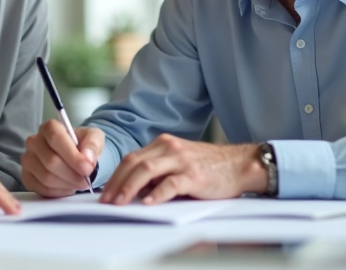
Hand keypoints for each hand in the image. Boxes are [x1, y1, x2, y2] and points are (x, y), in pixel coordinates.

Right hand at [21, 120, 104, 196]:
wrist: (76, 157)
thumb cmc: (83, 145)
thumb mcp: (95, 138)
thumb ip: (93, 145)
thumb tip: (88, 158)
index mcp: (49, 127)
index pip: (55, 139)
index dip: (72, 156)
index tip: (87, 168)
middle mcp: (34, 141)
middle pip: (51, 161)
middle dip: (72, 174)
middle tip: (86, 180)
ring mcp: (28, 160)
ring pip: (46, 177)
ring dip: (67, 184)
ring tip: (79, 183)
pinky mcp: (27, 177)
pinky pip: (42, 189)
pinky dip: (59, 192)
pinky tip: (68, 187)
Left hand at [99, 134, 265, 205]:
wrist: (239, 164)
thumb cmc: (209, 167)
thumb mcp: (179, 163)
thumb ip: (159, 172)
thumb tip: (135, 191)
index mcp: (163, 144)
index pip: (131, 158)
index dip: (115, 176)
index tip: (105, 193)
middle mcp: (169, 147)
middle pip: (134, 163)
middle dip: (117, 183)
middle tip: (107, 201)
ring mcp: (182, 160)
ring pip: (147, 170)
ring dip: (129, 187)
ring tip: (120, 202)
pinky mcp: (194, 174)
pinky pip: (171, 183)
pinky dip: (157, 193)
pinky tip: (149, 203)